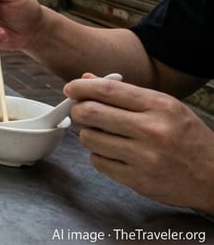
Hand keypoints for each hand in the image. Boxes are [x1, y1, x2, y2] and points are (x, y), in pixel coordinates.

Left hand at [65, 75, 213, 211]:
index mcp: (160, 106)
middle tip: (81, 112)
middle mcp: (152, 130)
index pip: (108, 91)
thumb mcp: (165, 106)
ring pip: (90, 139)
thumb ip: (125, 93)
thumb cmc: (188, 137)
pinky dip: (99, 155)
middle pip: (91, 113)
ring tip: (103, 134)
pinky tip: (113, 153)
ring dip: (89, 134)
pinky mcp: (137, 180)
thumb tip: (87, 79)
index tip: (70, 88)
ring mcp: (144, 157)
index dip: (81, 87)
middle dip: (79, 110)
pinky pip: (98, 162)